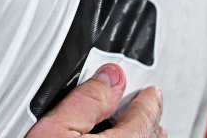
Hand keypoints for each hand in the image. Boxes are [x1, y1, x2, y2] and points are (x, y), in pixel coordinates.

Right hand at [27, 64, 164, 136]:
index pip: (146, 116)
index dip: (147, 99)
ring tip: (138, 128)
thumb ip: (85, 99)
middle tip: (147, 104)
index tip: (150, 90)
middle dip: (149, 118)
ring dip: (143, 135)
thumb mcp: (54, 128)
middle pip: (152, 135)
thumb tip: (110, 75)